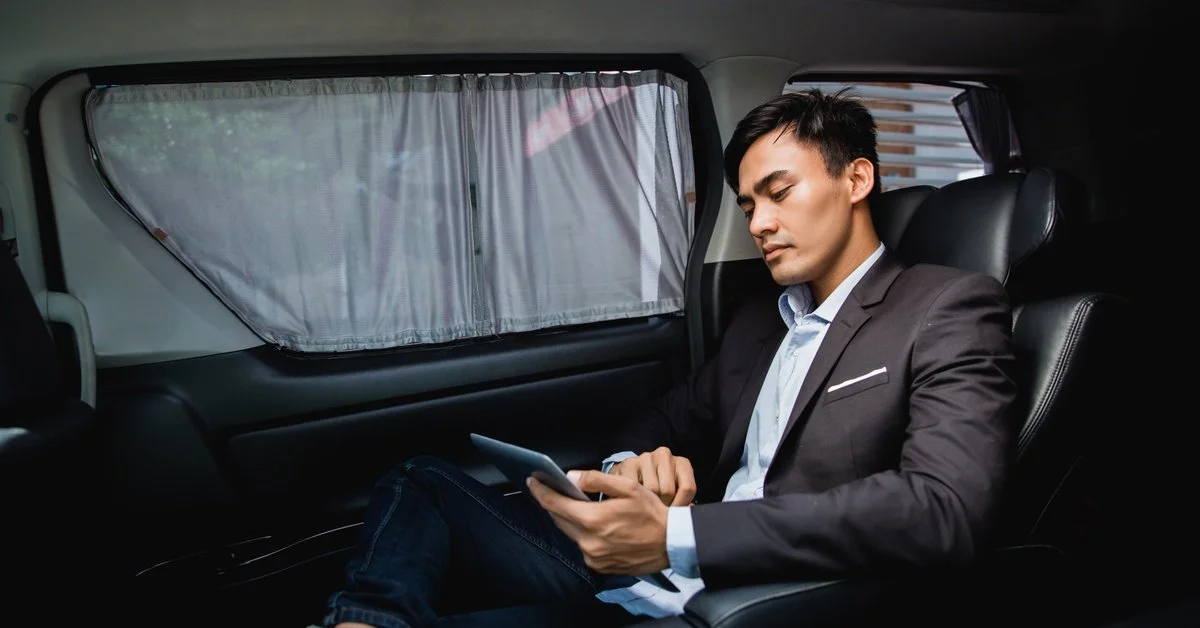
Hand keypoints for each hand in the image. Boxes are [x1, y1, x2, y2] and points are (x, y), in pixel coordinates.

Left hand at [527, 470, 669, 574]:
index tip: (532, 481)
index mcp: (593, 520)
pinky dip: (583, 535)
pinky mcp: (600, 567)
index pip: (555, 504)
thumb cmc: (651, 512)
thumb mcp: (628, 487)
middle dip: (553, 504)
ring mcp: (593, 557)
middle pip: (559, 520)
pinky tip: (591, 526)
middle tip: (550, 490)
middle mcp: (588, 541)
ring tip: (572, 506)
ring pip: (571, 534)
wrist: (671, 544)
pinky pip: (583, 547)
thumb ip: (596, 480)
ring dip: (569, 520)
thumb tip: (571, 477)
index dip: (540, 491)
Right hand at [610, 447, 696, 506]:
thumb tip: (687, 511)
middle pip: (668, 490)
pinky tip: (634, 496)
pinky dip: (634, 497)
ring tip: (645, 503)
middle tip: (656, 510)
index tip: (672, 514)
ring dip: (647, 502)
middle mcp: (665, 455)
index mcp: (682, 463)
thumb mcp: (675, 491)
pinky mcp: (629, 463)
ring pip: (651, 490)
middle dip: (662, 505)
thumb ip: (683, 501)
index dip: (680, 505)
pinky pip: (635, 488)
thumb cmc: (658, 485)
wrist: (632, 475)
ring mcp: (646, 457)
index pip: (688, 488)